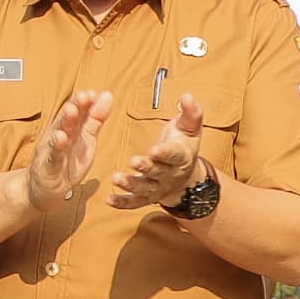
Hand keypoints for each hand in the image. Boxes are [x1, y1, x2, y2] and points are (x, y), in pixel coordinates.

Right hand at [20, 89, 113, 213]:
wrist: (44, 188)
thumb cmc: (67, 161)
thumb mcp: (85, 138)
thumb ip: (95, 118)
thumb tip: (107, 94)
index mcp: (70, 128)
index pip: (77, 110)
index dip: (84, 101)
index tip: (93, 93)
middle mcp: (59, 134)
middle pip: (67, 118)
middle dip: (75, 106)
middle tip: (84, 96)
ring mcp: (52, 149)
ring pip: (59, 132)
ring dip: (65, 122)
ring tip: (72, 111)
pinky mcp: (49, 165)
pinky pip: (53, 155)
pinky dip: (56, 146)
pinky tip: (60, 138)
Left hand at [108, 94, 207, 210]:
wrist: (187, 176)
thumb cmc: (184, 145)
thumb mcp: (191, 128)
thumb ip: (190, 112)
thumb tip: (187, 96)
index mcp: (181, 156)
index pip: (174, 154)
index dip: (165, 153)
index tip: (155, 149)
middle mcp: (169, 174)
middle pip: (157, 172)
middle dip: (146, 167)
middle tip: (133, 162)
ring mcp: (158, 187)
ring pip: (145, 188)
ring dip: (130, 185)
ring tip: (116, 179)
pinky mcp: (147, 196)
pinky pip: (135, 202)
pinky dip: (122, 202)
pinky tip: (109, 200)